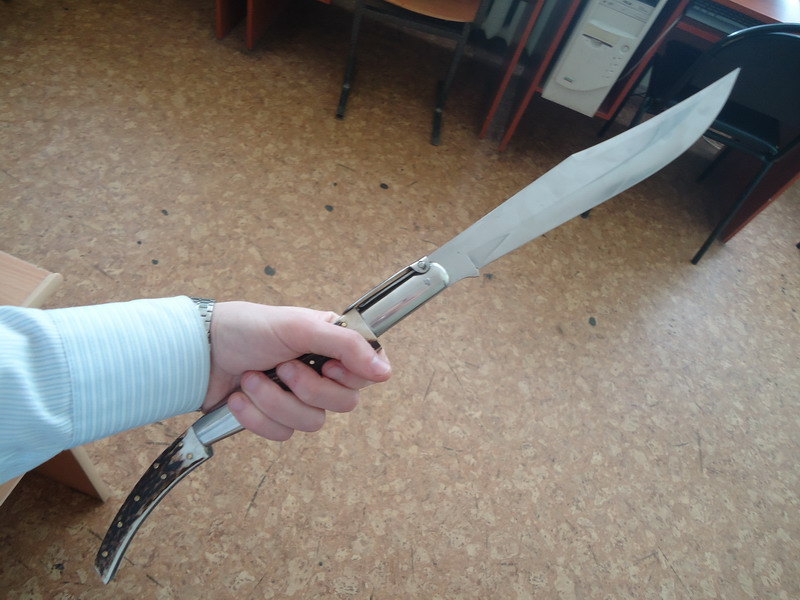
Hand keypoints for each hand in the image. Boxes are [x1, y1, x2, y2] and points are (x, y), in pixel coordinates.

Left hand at [201, 302, 389, 440]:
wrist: (198, 352)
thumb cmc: (248, 328)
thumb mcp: (300, 326)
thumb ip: (347, 346)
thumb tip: (385, 371)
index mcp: (332, 345)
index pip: (368, 373)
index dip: (351, 376)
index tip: (327, 366)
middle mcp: (321, 372)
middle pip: (343, 403)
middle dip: (306, 388)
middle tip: (283, 367)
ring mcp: (298, 398)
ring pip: (311, 422)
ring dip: (275, 401)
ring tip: (251, 379)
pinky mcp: (274, 418)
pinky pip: (282, 434)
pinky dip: (257, 416)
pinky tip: (239, 398)